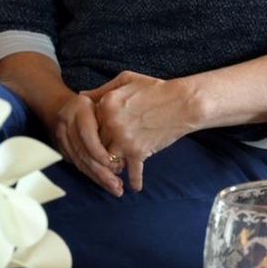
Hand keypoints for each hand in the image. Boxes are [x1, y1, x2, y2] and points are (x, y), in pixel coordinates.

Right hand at [46, 92, 124, 196]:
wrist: (59, 105)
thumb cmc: (94, 99)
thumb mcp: (105, 94)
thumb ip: (113, 103)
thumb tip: (129, 122)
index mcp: (79, 109)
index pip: (88, 135)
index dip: (100, 153)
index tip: (116, 165)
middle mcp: (67, 124)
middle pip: (84, 153)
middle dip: (102, 172)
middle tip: (118, 185)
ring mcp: (61, 138)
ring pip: (80, 162)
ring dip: (98, 177)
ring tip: (115, 188)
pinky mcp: (61, 149)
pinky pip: (77, 164)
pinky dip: (91, 174)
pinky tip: (104, 182)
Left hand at [82, 70, 195, 191]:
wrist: (185, 102)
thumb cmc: (158, 89)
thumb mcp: (128, 79)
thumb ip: (103, 89)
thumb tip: (81, 96)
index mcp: (106, 104)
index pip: (89, 122)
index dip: (94, 129)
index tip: (99, 134)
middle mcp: (111, 123)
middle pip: (96, 142)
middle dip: (101, 150)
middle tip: (103, 158)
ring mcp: (123, 140)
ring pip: (108, 159)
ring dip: (113, 167)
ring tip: (116, 174)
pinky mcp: (138, 152)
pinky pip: (132, 171)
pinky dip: (135, 181)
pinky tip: (135, 188)